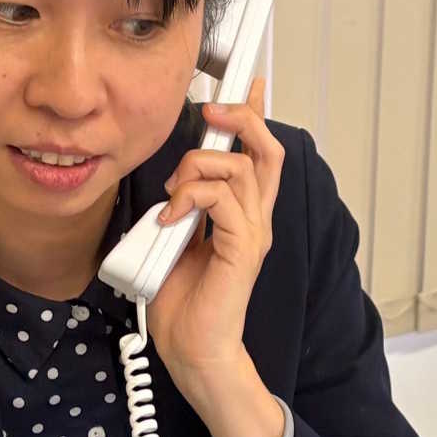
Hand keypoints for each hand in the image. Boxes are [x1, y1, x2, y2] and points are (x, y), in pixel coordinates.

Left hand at [145, 77, 283, 396]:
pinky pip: (223, 199)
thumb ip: (180, 210)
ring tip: (172, 195)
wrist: (193, 350)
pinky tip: (171, 218)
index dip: (256, 116)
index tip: (248, 86)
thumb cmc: (182, 305)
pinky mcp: (242, 249)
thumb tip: (169, 183)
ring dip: (198, 167)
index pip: (259, 155)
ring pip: (241, 168)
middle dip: (240, 119)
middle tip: (210, 113)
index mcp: (242, 216)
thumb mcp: (173, 241)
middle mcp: (254, 220)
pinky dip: (192, 197)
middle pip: (267, 149)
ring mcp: (252, 234)